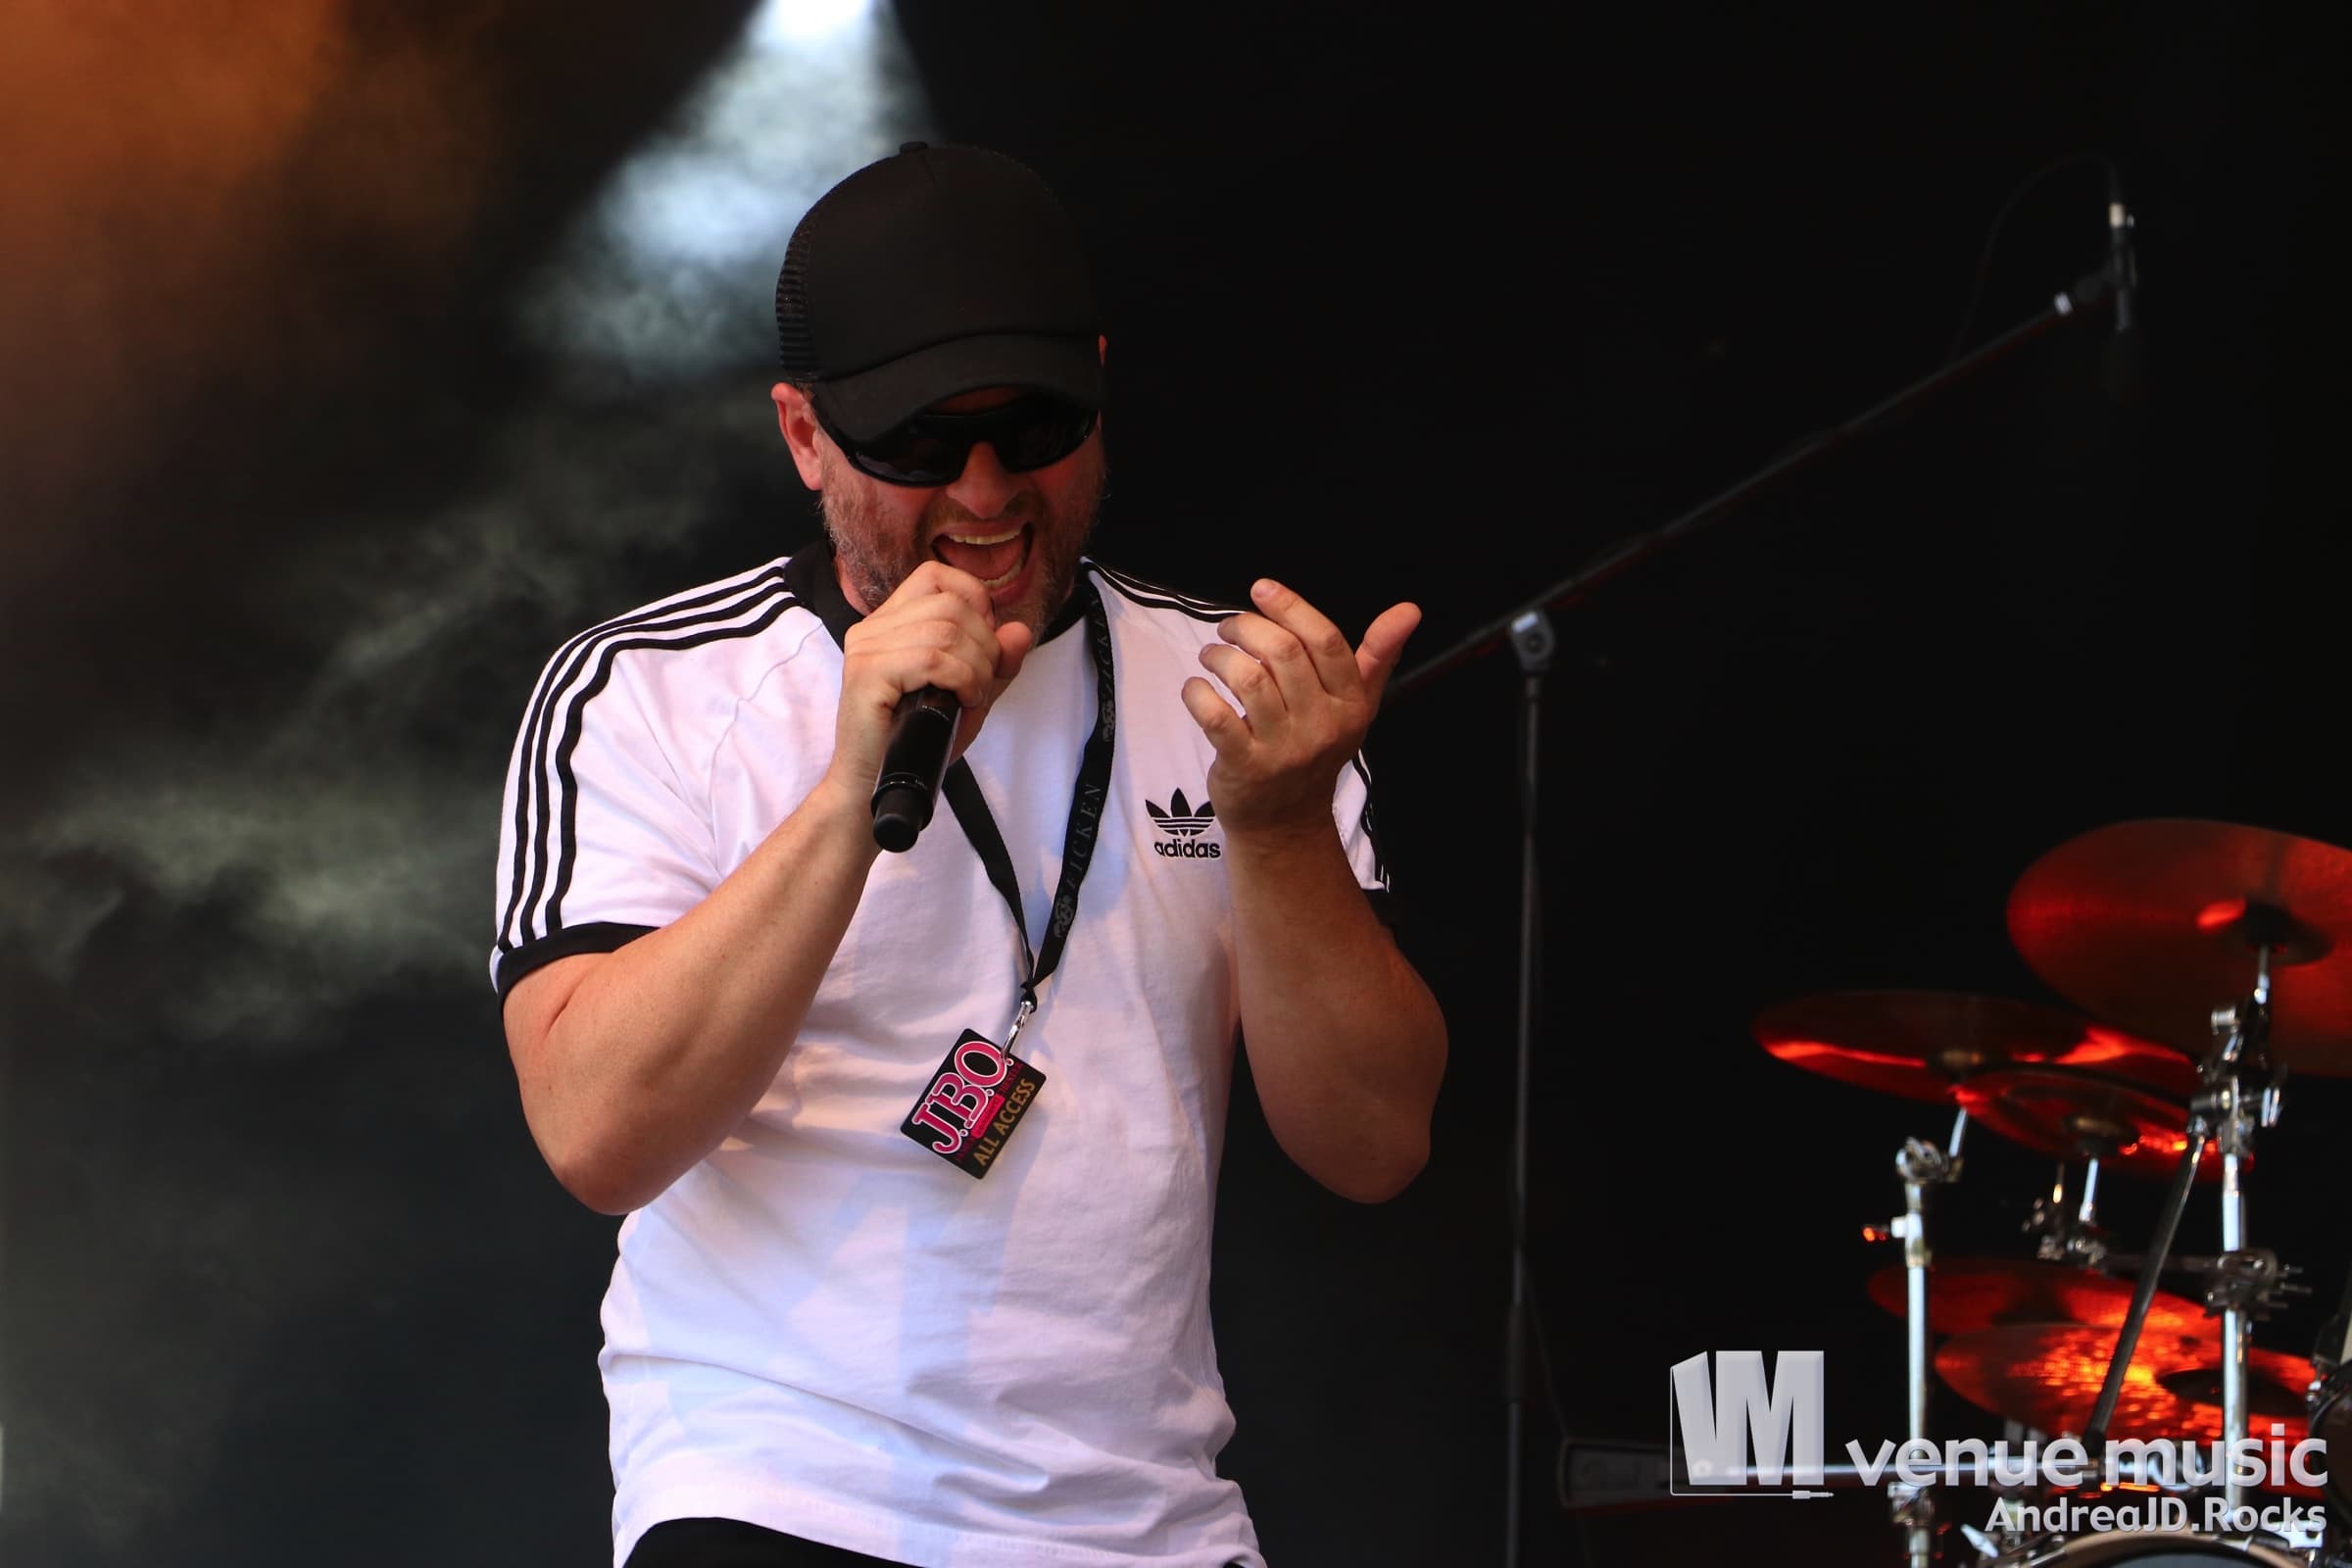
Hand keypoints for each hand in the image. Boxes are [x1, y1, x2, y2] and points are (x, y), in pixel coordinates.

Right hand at [826, 561, 1032, 802]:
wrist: (874, 787)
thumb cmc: (917, 741)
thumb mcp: (968, 694)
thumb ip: (996, 661)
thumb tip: (1019, 630)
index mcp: (890, 622)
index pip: (937, 576)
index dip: (974, 600)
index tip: (984, 644)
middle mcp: (873, 627)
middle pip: (951, 604)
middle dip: (985, 644)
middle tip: (981, 684)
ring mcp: (866, 648)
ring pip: (946, 630)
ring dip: (976, 666)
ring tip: (971, 696)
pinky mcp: (867, 674)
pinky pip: (931, 658)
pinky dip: (960, 678)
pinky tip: (960, 700)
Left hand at [1181, 578, 1419, 839]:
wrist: (1286, 822)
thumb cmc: (1318, 750)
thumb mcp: (1355, 707)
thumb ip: (1378, 655)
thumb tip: (1409, 610)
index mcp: (1350, 704)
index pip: (1327, 641)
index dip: (1292, 607)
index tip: (1262, 589)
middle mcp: (1321, 726)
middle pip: (1284, 652)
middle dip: (1247, 627)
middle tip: (1229, 629)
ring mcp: (1283, 749)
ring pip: (1247, 679)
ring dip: (1220, 656)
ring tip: (1212, 656)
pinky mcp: (1245, 766)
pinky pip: (1216, 716)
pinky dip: (1197, 693)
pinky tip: (1197, 688)